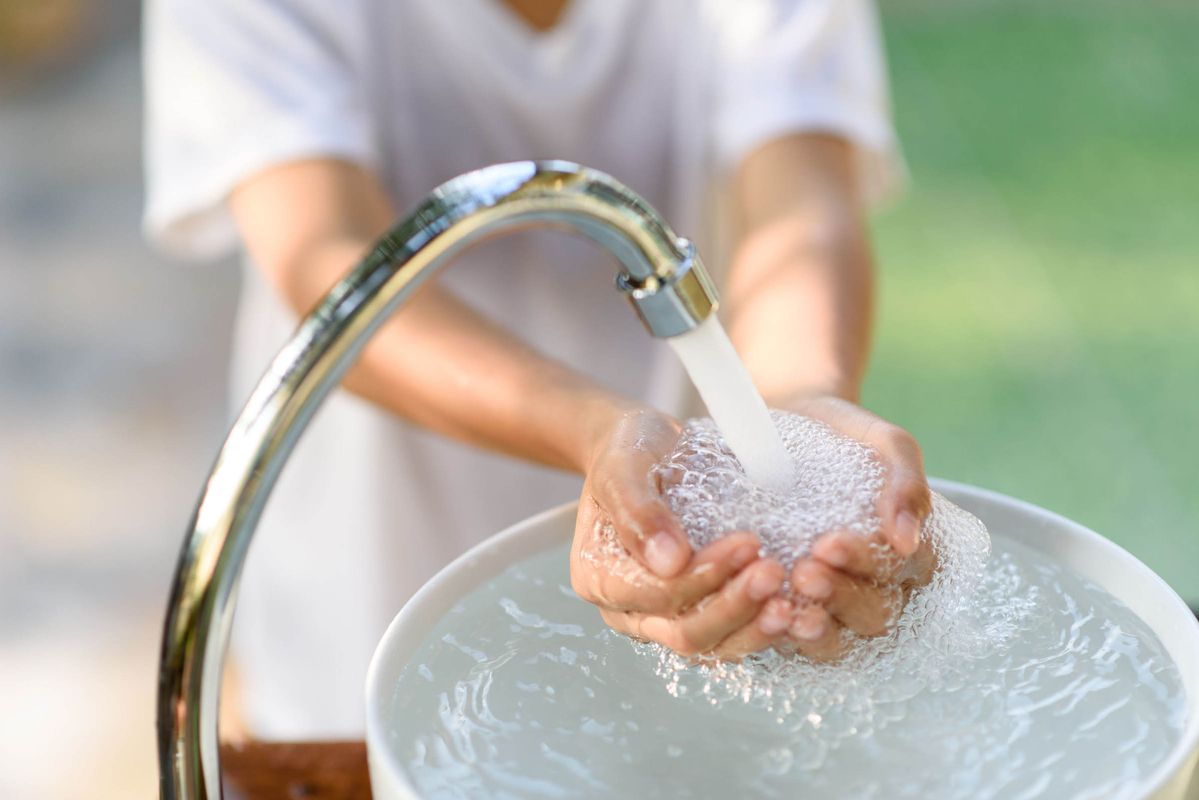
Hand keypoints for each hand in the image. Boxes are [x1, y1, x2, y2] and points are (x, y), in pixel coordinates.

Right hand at [569, 406, 792, 658]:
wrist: (649, 447)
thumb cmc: (631, 451)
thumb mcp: (623, 465)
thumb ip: (638, 511)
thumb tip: (668, 561)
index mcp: (600, 577)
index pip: (654, 596)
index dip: (702, 577)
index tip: (746, 543)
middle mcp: (631, 610)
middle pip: (686, 633)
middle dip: (734, 607)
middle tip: (773, 572)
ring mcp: (667, 617)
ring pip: (715, 645)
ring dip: (755, 627)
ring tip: (793, 602)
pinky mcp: (702, 612)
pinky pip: (735, 634)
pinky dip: (764, 625)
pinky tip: (798, 607)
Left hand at [775, 394, 936, 659]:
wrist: (788, 425)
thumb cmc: (843, 434)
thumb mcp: (883, 443)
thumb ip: (906, 483)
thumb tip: (907, 540)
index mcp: (909, 552)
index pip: (901, 574)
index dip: (867, 564)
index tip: (829, 543)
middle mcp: (879, 587)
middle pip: (875, 615)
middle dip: (840, 597)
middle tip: (804, 571)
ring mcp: (837, 606)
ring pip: (841, 641)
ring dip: (816, 630)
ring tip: (784, 608)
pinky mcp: (797, 613)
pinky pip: (797, 642)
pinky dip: (783, 638)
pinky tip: (764, 620)